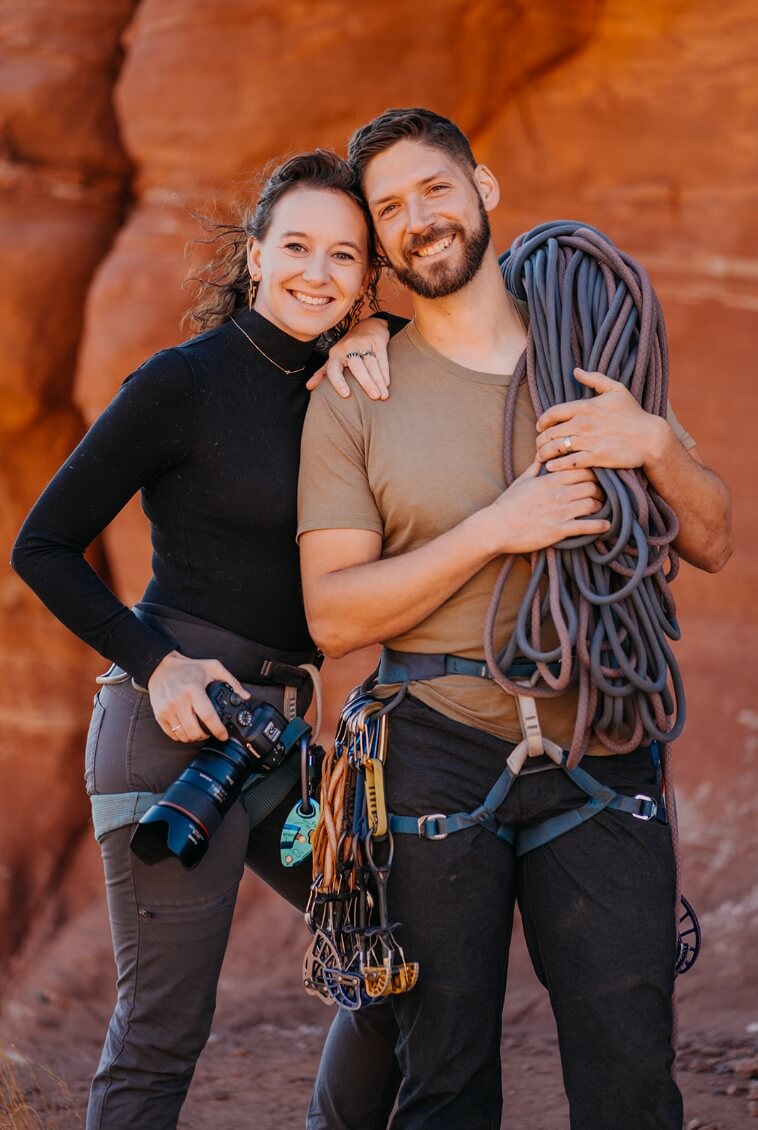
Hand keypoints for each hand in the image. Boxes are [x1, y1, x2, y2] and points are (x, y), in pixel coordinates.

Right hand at [147, 651, 248, 742]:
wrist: (160, 667)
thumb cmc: (188, 668)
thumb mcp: (212, 667)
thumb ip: (231, 681)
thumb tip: (245, 696)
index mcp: (193, 689)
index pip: (207, 715)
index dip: (217, 729)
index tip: (224, 735)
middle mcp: (179, 700)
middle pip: (194, 730)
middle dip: (206, 736)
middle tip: (210, 732)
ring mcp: (167, 709)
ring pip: (184, 735)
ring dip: (194, 737)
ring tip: (199, 731)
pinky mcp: (159, 715)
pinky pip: (172, 734)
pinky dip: (181, 736)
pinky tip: (187, 730)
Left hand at [306, 316, 390, 399]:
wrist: (368, 326)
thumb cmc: (348, 348)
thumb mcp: (334, 359)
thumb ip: (322, 373)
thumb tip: (308, 387)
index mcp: (335, 354)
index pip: (333, 369)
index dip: (338, 382)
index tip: (346, 395)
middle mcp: (348, 348)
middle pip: (357, 367)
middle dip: (366, 383)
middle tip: (374, 397)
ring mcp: (363, 343)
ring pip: (371, 364)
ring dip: (378, 381)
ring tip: (383, 395)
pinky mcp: (377, 341)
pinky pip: (381, 358)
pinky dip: (385, 371)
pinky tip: (387, 383)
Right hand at [478, 459, 609, 555]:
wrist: (496, 527)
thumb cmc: (506, 505)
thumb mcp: (521, 481)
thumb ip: (535, 467)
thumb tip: (541, 455)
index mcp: (550, 479)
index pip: (582, 470)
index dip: (593, 474)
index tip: (595, 479)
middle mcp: (558, 493)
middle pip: (592, 486)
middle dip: (600, 491)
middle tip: (600, 495)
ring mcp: (560, 512)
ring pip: (592, 504)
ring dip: (600, 507)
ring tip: (600, 509)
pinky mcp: (559, 530)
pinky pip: (587, 526)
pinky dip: (600, 526)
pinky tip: (606, 525)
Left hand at [535, 368, 667, 471]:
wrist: (650, 438)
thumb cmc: (634, 414)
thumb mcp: (616, 390)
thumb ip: (595, 379)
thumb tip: (576, 371)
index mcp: (586, 407)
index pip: (553, 413)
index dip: (542, 421)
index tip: (539, 427)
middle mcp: (583, 423)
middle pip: (550, 432)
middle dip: (540, 440)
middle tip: (538, 445)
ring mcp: (588, 441)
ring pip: (556, 448)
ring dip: (544, 453)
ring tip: (541, 458)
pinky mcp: (595, 458)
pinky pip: (568, 462)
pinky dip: (557, 465)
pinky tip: (552, 467)